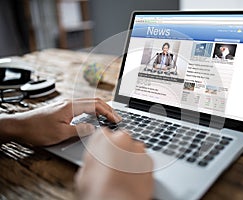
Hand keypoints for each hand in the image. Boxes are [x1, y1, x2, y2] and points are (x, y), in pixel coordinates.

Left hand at [0, 98, 120, 145]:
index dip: (108, 113)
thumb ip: (79, 130)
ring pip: (89, 103)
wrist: (19, 126)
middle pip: (94, 101)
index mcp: (71, 107)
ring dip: (101, 109)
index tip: (117, 119)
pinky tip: (94, 118)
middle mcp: (70, 103)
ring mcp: (66, 105)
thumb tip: (93, 129)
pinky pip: (83, 107)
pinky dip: (93, 111)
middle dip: (108, 108)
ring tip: (109, 117)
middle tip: (117, 118)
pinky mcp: (63, 109)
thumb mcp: (60, 133)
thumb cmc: (37, 130)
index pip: (95, 106)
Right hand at [75, 128, 152, 199]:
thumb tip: (95, 157)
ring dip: (129, 157)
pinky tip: (131, 179)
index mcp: (104, 138)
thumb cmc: (100, 191)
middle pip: (120, 139)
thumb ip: (92, 157)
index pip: (103, 133)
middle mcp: (123, 139)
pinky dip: (139, 167)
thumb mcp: (84, 171)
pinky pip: (143, 160)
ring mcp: (138, 149)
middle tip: (113, 165)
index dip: (103, 144)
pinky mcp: (150, 161)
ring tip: (122, 175)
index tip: (103, 152)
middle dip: (118, 149)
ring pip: (133, 149)